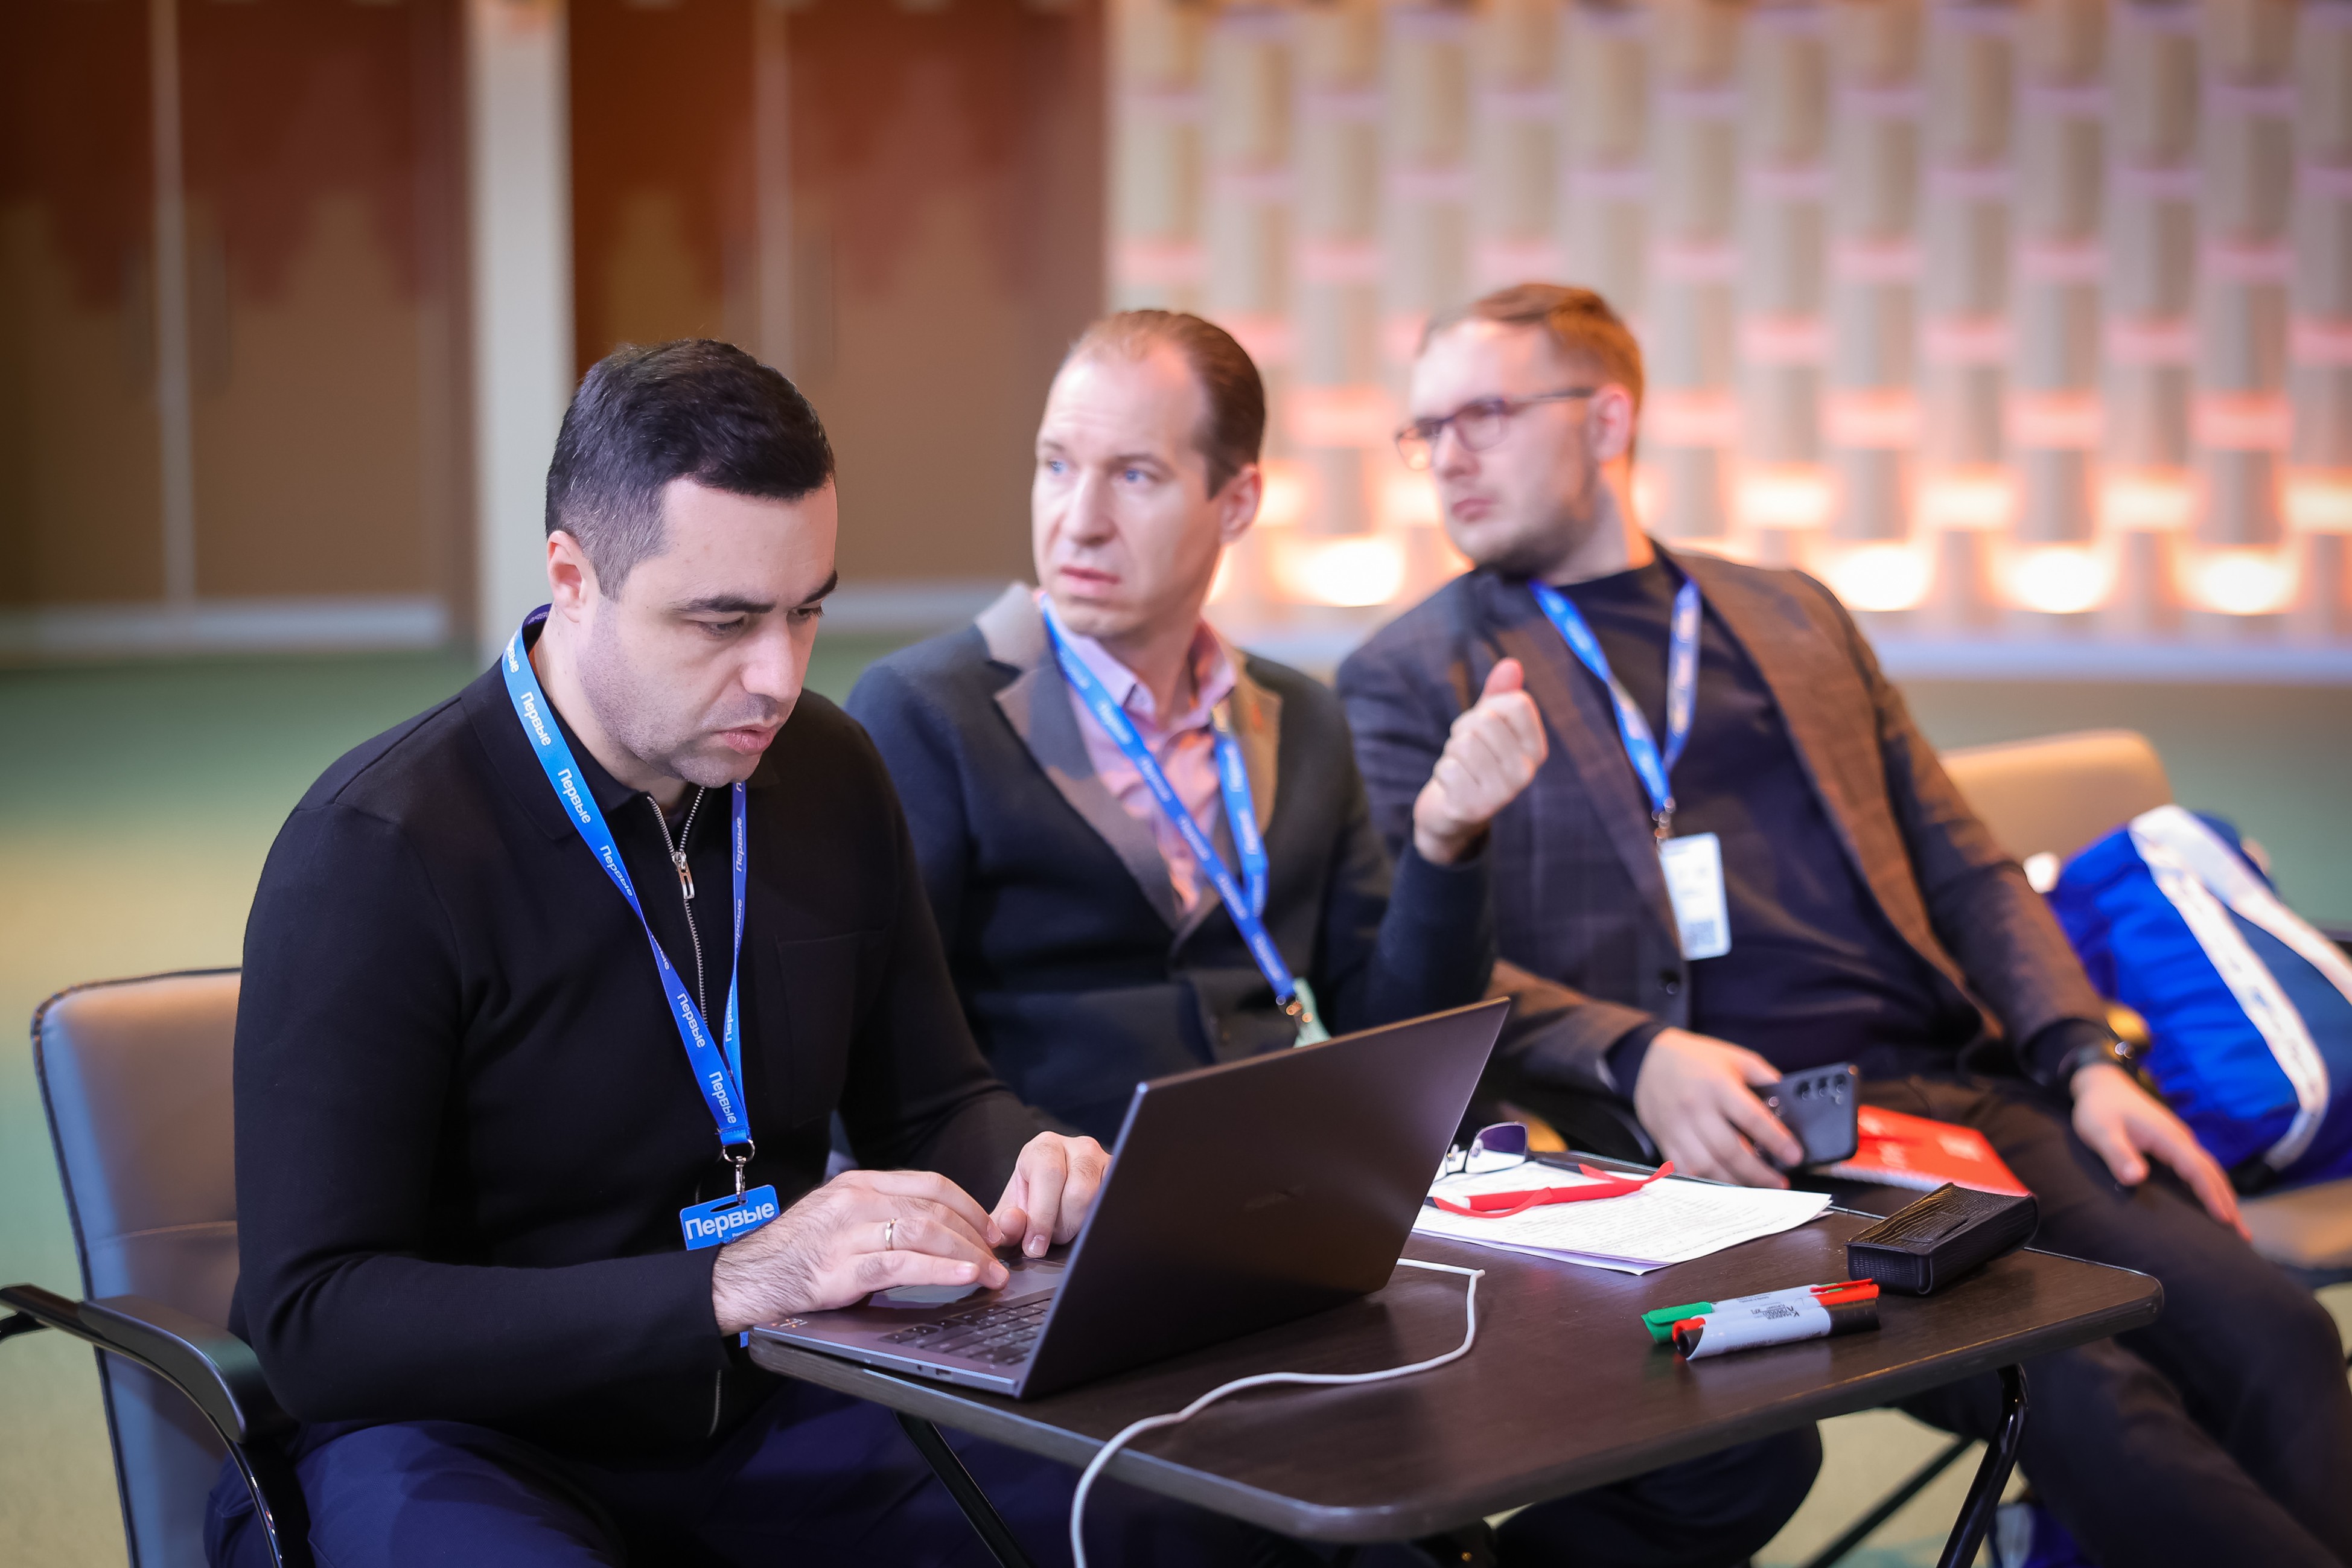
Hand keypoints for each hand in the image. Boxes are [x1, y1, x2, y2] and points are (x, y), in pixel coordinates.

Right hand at [710, 1168, 1010, 1334]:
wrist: (746, 1277)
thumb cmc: (797, 1252)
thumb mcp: (841, 1219)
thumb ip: (882, 1217)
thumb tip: (936, 1234)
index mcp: (860, 1183)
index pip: (930, 1184)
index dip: (969, 1206)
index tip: (991, 1229)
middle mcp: (857, 1200)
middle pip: (934, 1209)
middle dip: (975, 1235)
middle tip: (999, 1258)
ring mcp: (849, 1233)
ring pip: (923, 1232)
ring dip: (966, 1254)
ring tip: (991, 1273)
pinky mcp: (842, 1268)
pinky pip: (901, 1264)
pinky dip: (939, 1270)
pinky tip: (963, 1278)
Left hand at [991, 1133, 1111, 1258]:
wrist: (1053, 1197)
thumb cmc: (1032, 1202)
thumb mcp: (1011, 1213)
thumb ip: (1004, 1223)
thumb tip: (1014, 1222)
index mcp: (1044, 1147)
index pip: (1049, 1174)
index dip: (1042, 1215)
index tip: (1035, 1245)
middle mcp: (1078, 1146)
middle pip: (1079, 1191)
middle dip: (1063, 1225)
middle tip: (1052, 1237)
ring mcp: (1105, 1161)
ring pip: (1100, 1199)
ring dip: (1082, 1225)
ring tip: (1067, 1228)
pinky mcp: (1121, 1176)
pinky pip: (1115, 1203)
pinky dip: (1099, 1221)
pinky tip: (1085, 1225)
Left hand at [1412, 659, 1549, 864]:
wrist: (1451, 811)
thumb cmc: (1472, 760)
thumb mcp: (1487, 724)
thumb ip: (1499, 694)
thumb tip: (1512, 663)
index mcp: (1536, 749)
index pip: (1517, 703)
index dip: (1489, 707)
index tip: (1484, 728)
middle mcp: (1526, 772)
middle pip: (1485, 721)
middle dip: (1464, 731)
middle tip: (1466, 752)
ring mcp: (1502, 793)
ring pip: (1464, 744)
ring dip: (1452, 752)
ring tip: (1460, 767)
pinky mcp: (1474, 808)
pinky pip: (1448, 768)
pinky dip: (1442, 772)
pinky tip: (1451, 785)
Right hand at [1631, 1029, 1803, 1187]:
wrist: (1649, 1058)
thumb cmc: (1696, 1059)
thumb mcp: (1736, 1057)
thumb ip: (1764, 1078)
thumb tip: (1789, 1105)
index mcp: (1717, 1085)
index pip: (1752, 1118)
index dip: (1776, 1140)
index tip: (1794, 1156)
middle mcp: (1695, 1108)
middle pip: (1730, 1150)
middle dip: (1759, 1172)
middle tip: (1779, 1182)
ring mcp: (1677, 1127)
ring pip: (1707, 1166)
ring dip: (1734, 1182)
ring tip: (1755, 1187)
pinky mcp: (1665, 1139)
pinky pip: (1684, 1170)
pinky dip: (1705, 1182)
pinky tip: (1724, 1184)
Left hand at [2070, 1063, 2246, 1236]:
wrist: (2101, 1083)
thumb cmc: (2099, 1108)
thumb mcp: (2101, 1132)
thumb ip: (2118, 1154)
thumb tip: (2137, 1178)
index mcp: (2168, 1137)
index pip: (2197, 1170)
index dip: (2211, 1195)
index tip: (2225, 1220)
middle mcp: (2180, 1138)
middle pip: (2212, 1172)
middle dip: (2229, 1203)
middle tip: (2243, 1236)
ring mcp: (2179, 1140)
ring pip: (2208, 1170)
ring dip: (2223, 1195)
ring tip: (2235, 1225)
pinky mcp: (2173, 1143)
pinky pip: (2198, 1167)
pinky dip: (2210, 1185)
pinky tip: (2212, 1201)